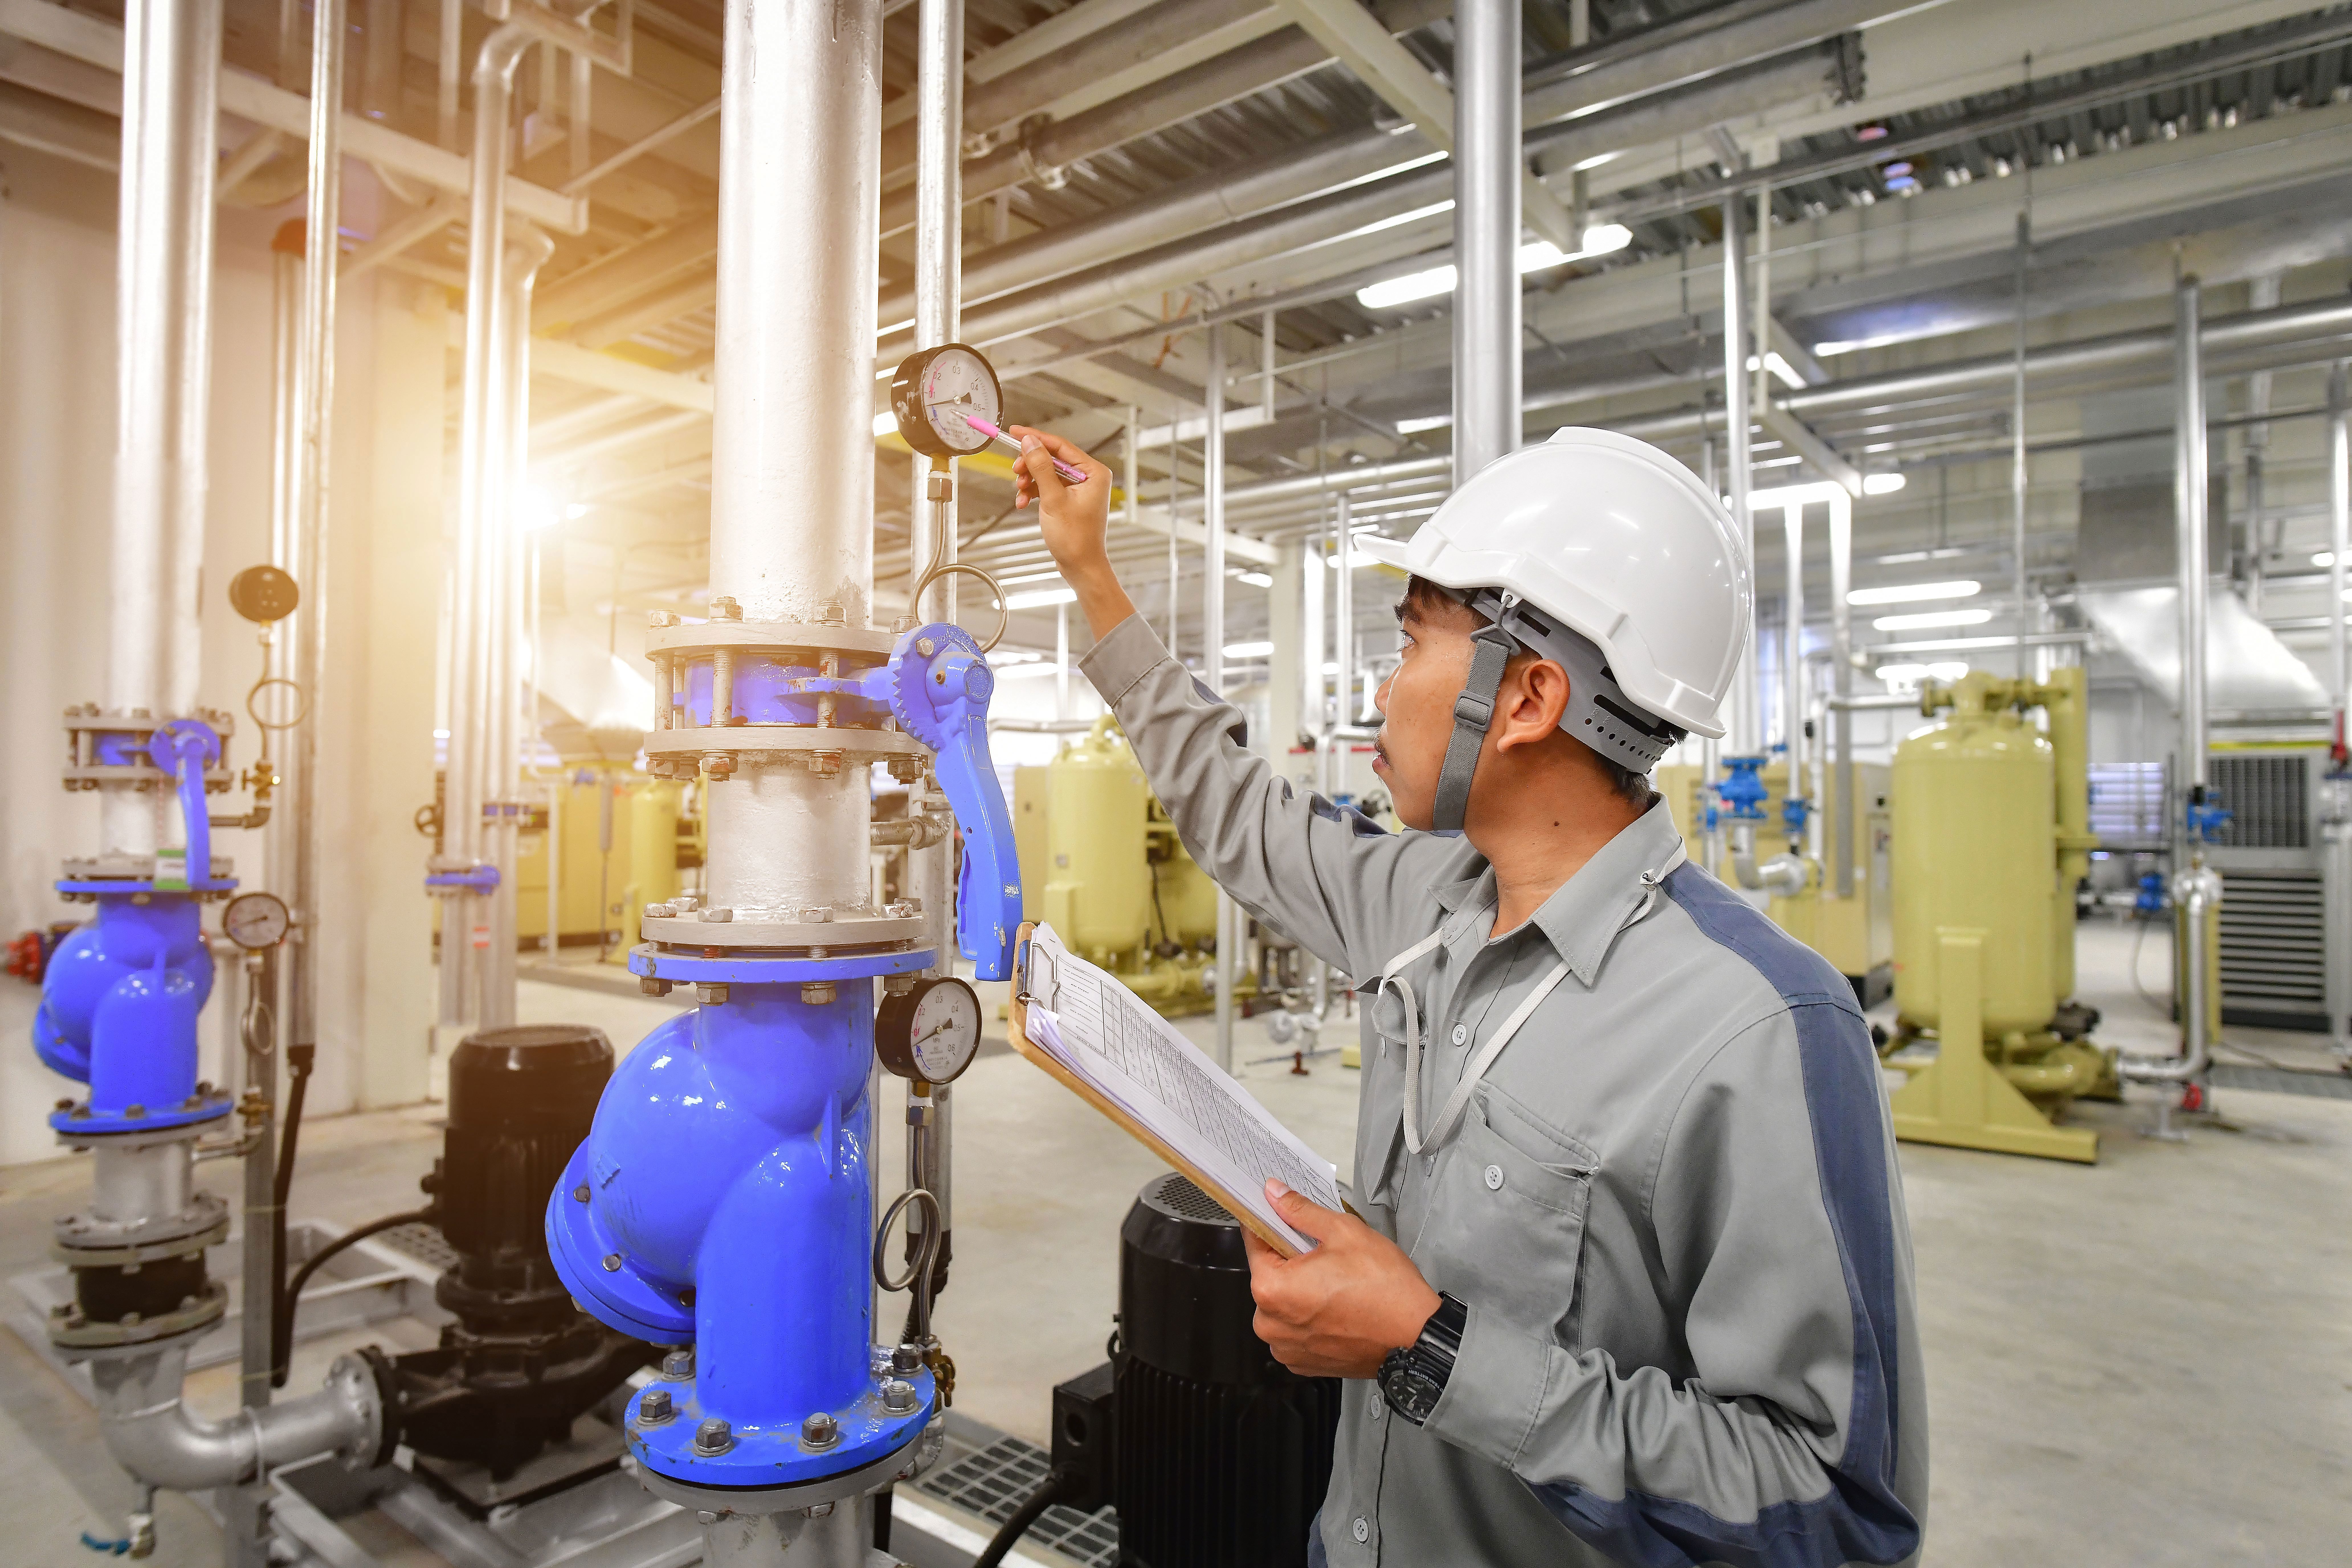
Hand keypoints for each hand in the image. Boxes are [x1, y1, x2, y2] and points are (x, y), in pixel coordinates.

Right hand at [1007, 424, 1135, 639]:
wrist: (1081, 567)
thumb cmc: (1075, 538)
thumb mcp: (1053, 499)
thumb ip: (1041, 467)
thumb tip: (1030, 441)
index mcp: (1093, 472)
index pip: (1060, 446)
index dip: (1035, 438)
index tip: (1015, 432)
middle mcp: (1089, 477)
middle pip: (1052, 458)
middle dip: (1031, 464)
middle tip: (1016, 471)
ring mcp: (1079, 489)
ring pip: (1047, 473)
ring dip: (1030, 480)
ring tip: (1020, 492)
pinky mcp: (1070, 500)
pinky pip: (1048, 487)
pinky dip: (1034, 492)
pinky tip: (1024, 502)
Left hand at [1244, 1180, 1442, 1379]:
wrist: (1416, 1337)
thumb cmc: (1385, 1289)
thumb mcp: (1344, 1232)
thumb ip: (1301, 1211)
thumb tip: (1274, 1193)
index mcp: (1271, 1289)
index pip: (1255, 1242)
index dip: (1270, 1224)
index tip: (1282, 1217)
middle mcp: (1269, 1324)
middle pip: (1270, 1275)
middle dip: (1292, 1261)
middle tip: (1326, 1255)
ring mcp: (1286, 1348)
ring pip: (1283, 1303)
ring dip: (1301, 1290)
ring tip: (1336, 1284)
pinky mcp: (1303, 1363)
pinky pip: (1295, 1329)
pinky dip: (1310, 1317)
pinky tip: (1337, 1307)